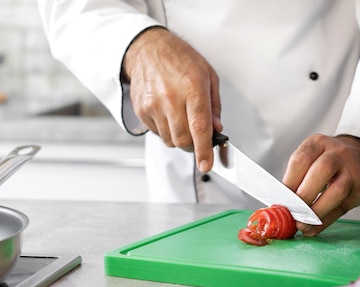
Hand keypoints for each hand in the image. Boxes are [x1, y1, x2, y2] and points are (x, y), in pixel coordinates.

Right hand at [122, 27, 221, 171]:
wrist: (147, 49)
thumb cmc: (180, 59)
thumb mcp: (208, 75)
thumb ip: (214, 105)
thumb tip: (217, 129)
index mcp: (192, 88)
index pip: (199, 127)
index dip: (204, 150)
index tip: (206, 164)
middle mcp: (171, 98)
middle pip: (183, 139)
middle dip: (193, 146)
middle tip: (198, 139)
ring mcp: (153, 105)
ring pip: (170, 140)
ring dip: (179, 138)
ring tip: (181, 118)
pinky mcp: (142, 110)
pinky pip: (157, 133)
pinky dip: (166, 131)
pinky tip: (168, 114)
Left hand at [283, 134, 359, 235]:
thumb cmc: (329, 160)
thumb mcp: (313, 156)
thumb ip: (298, 177)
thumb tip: (281, 206)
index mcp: (319, 143)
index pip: (302, 159)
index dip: (290, 181)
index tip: (281, 199)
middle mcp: (339, 153)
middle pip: (322, 170)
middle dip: (304, 195)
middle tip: (292, 211)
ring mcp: (353, 171)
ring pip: (337, 191)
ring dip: (316, 211)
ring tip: (302, 224)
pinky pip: (341, 209)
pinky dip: (324, 222)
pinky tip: (312, 229)